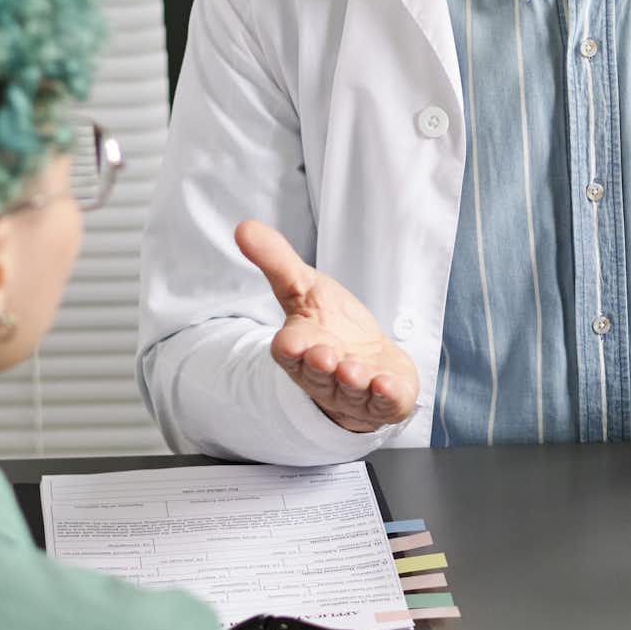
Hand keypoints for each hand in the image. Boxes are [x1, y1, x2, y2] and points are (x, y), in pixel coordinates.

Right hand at [235, 220, 420, 431]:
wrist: (369, 361)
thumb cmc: (333, 326)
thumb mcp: (305, 288)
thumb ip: (277, 261)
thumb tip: (243, 227)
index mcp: (302, 347)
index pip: (289, 351)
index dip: (290, 348)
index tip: (290, 342)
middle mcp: (325, 374)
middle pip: (318, 372)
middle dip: (320, 364)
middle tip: (324, 355)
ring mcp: (355, 391)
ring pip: (350, 389)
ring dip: (353, 380)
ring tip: (354, 370)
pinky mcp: (385, 400)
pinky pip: (384, 403)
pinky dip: (386, 396)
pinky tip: (387, 385)